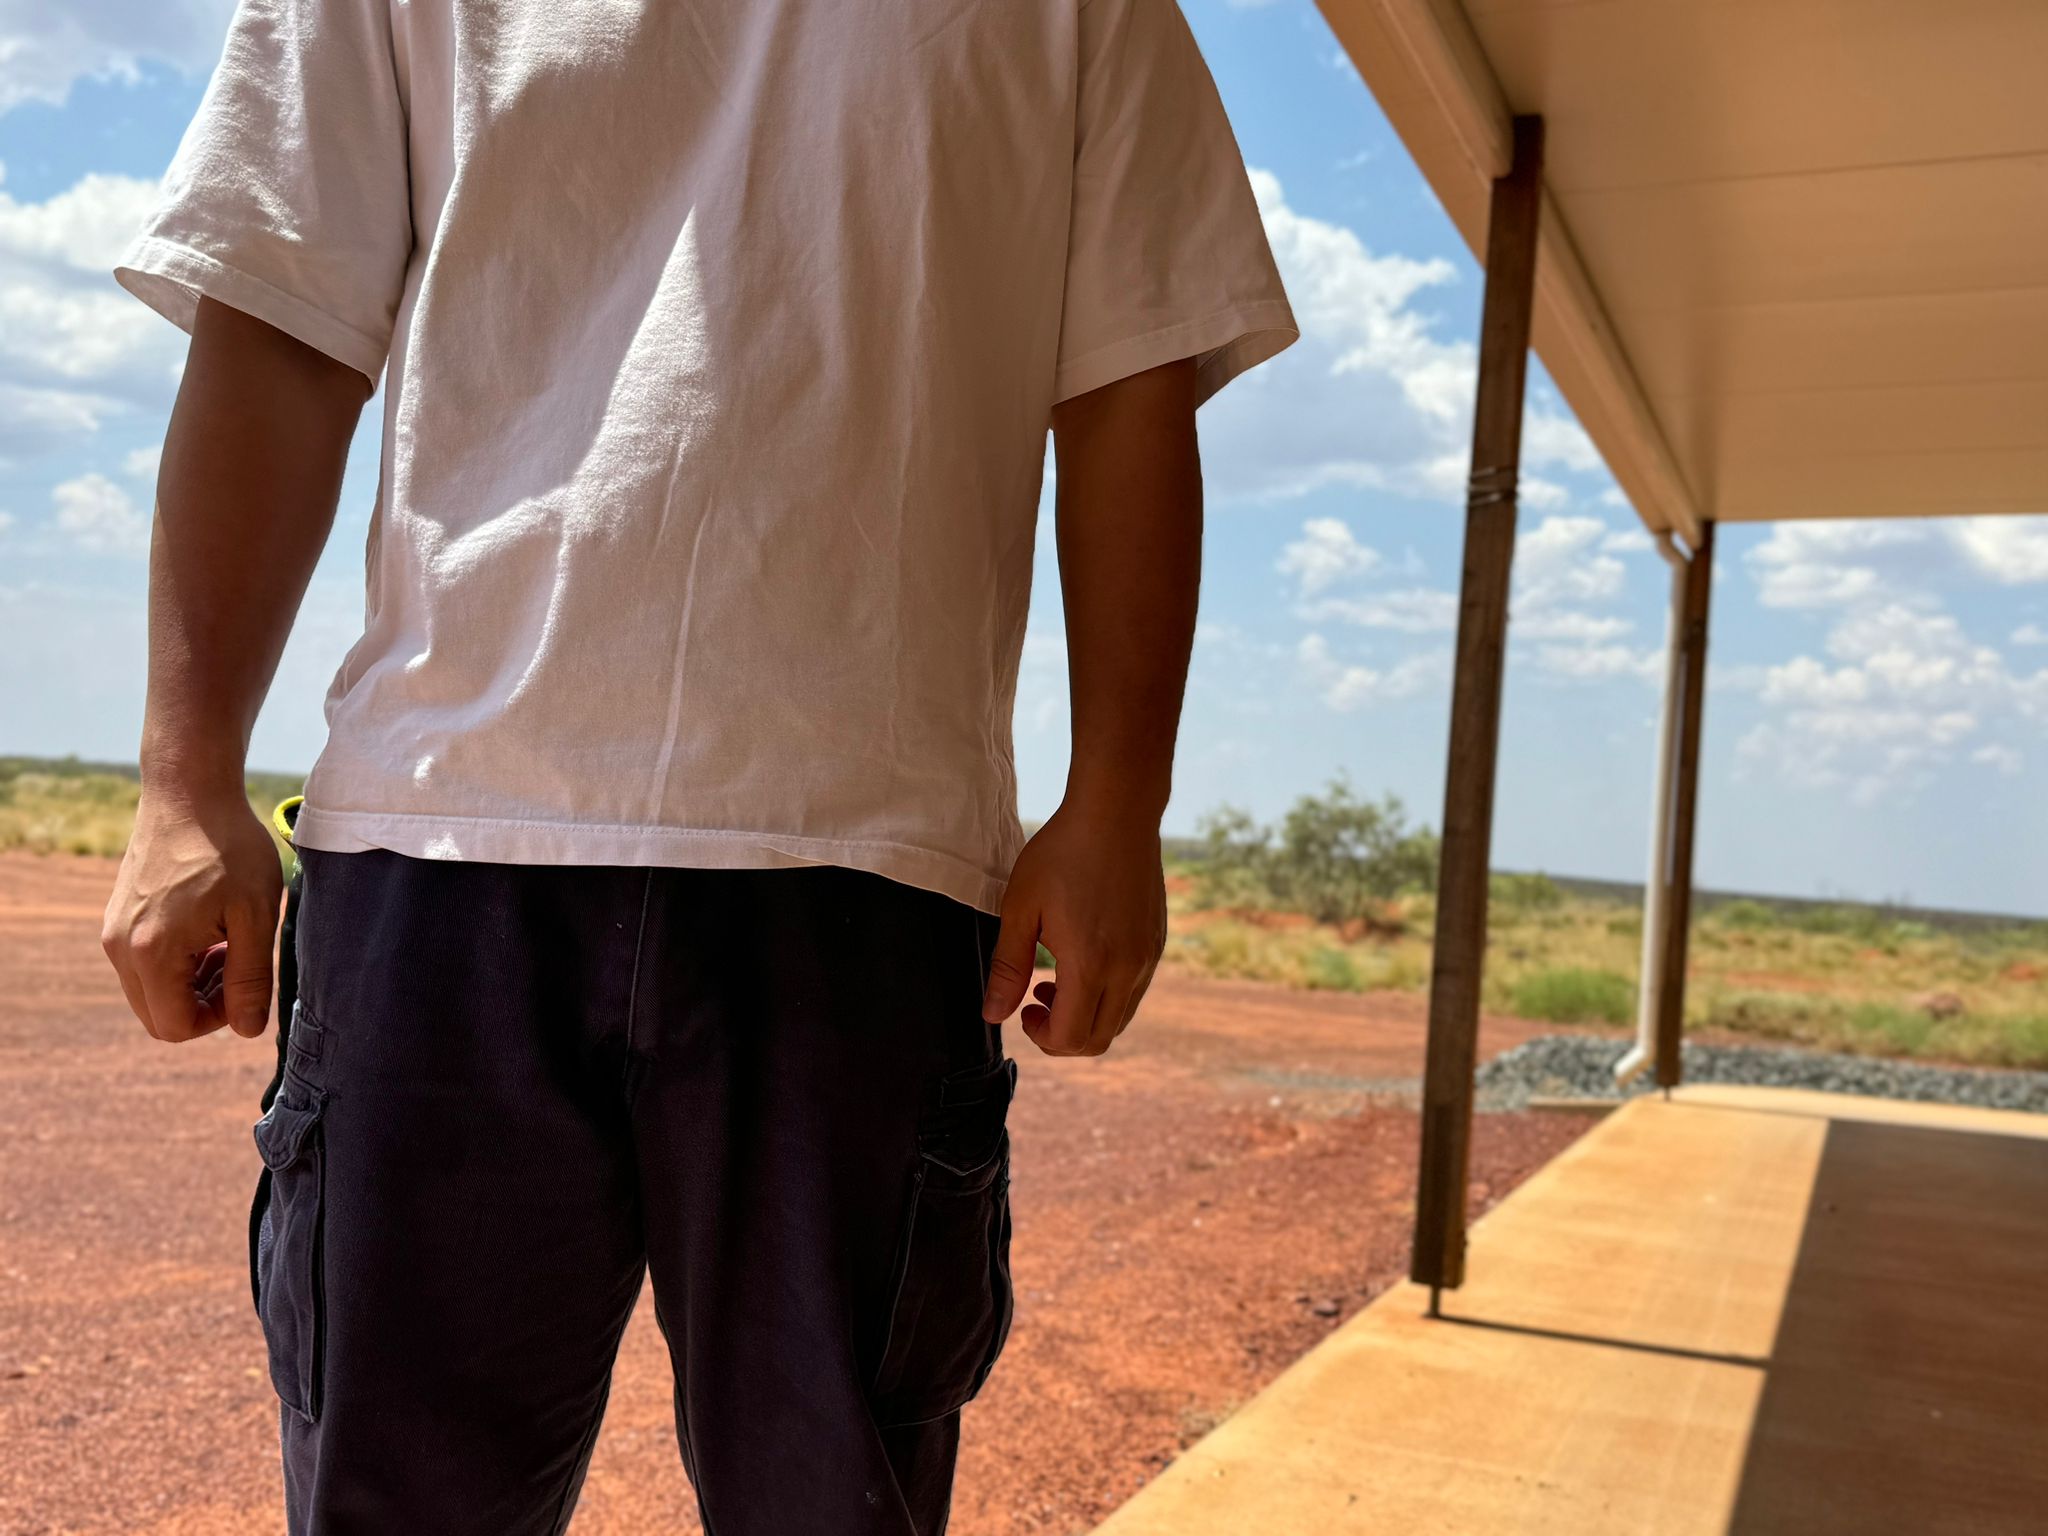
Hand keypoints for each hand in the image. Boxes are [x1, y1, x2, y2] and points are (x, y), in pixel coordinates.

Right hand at [102, 787, 283, 1042]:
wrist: (189, 794)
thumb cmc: (230, 849)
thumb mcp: (255, 916)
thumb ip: (250, 978)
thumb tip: (248, 1030)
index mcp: (152, 953)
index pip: (174, 1026)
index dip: (216, 1020)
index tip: (245, 984)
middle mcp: (120, 948)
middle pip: (157, 1014)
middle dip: (202, 1003)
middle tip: (238, 963)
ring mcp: (114, 931)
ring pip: (150, 990)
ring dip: (191, 982)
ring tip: (228, 941)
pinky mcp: (117, 916)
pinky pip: (142, 963)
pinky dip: (176, 961)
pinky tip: (208, 927)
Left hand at [980, 799, 1166, 1055]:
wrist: (1116, 812)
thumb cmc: (1062, 853)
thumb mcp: (1021, 908)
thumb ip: (1007, 967)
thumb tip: (993, 1015)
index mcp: (1090, 964)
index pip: (1071, 1038)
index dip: (1042, 1038)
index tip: (1023, 1009)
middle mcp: (1128, 969)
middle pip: (1098, 1039)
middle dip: (1062, 1035)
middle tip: (1036, 1000)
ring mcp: (1147, 957)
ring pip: (1119, 1019)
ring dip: (1086, 1015)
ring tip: (1057, 979)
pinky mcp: (1156, 943)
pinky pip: (1134, 991)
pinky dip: (1107, 995)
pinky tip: (1084, 959)